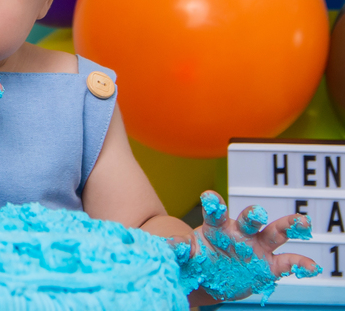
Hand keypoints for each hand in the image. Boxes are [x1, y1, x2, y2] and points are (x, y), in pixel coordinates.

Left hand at [172, 190, 319, 302]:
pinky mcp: (268, 265)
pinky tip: (311, 266)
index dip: (213, 203)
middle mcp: (239, 232)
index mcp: (215, 226)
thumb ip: (178, 249)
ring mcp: (256, 247)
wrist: (208, 278)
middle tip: (255, 212)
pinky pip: (287, 263)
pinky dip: (299, 263)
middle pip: (248, 219)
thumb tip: (165, 245)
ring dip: (288, 226)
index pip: (214, 211)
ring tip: (301, 222)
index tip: (209, 197)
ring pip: (274, 232)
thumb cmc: (197, 258)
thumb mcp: (186, 255)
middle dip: (252, 214)